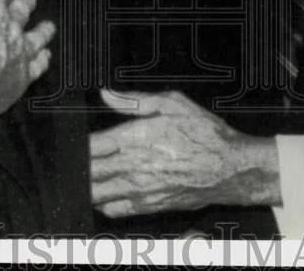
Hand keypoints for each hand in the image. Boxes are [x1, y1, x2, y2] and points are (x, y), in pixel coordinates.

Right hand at [0, 0, 54, 121]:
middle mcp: (10, 26)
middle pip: (23, 8)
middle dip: (26, 0)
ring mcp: (19, 51)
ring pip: (38, 36)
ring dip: (43, 29)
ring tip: (49, 26)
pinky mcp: (22, 76)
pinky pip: (39, 65)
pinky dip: (43, 59)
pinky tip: (46, 58)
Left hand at [90, 88, 279, 217]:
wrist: (230, 167)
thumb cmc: (205, 134)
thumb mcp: (172, 103)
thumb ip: (134, 100)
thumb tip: (107, 93)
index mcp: (136, 138)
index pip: (91, 146)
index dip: (77, 146)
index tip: (73, 142)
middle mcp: (133, 166)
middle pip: (89, 173)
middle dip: (77, 168)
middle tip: (73, 162)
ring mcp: (139, 190)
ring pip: (96, 194)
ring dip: (87, 186)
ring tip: (85, 178)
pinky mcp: (148, 206)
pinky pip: (114, 210)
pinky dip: (103, 203)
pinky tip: (104, 194)